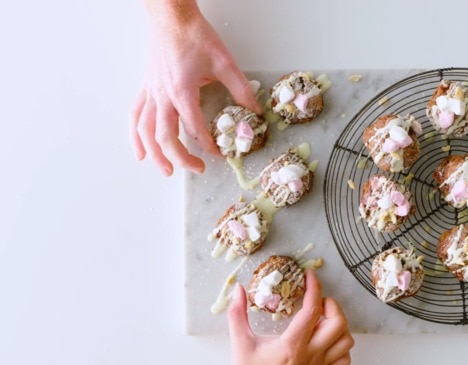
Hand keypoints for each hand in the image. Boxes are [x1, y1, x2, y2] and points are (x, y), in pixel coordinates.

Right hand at [130, 1, 260, 175]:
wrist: (172, 18)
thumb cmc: (195, 36)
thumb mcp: (224, 63)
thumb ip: (240, 89)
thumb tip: (255, 110)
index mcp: (183, 91)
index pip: (194, 128)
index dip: (208, 145)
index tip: (219, 153)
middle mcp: (163, 96)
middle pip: (166, 136)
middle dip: (181, 157)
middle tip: (197, 168)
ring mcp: (152, 93)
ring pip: (146, 131)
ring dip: (155, 154)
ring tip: (166, 170)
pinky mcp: (146, 88)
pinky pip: (136, 116)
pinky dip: (136, 136)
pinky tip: (140, 151)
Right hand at [227, 270, 353, 364]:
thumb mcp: (241, 345)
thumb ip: (237, 316)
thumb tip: (238, 290)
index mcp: (292, 345)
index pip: (312, 309)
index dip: (314, 288)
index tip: (310, 276)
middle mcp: (311, 355)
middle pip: (338, 323)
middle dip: (332, 305)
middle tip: (318, 302)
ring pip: (346, 341)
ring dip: (338, 326)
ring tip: (324, 320)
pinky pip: (344, 359)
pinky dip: (341, 346)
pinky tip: (328, 341)